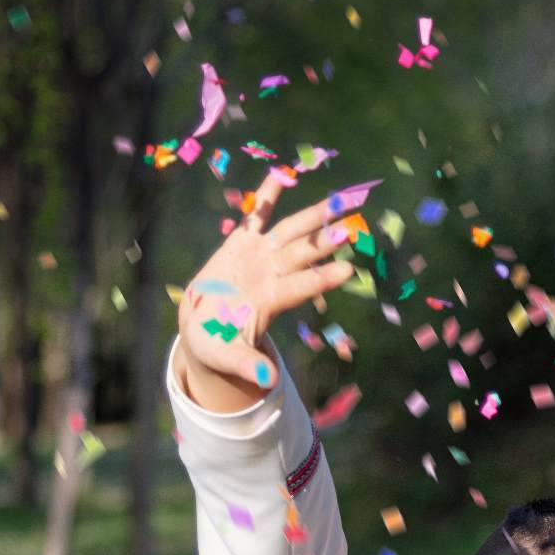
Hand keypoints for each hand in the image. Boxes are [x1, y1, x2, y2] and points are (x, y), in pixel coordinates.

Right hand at [176, 168, 355, 406]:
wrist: (202, 328)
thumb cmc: (216, 344)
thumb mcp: (226, 356)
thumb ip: (247, 365)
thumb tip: (268, 380)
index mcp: (270, 300)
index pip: (300, 287)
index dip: (320, 278)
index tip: (348, 270)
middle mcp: (272, 274)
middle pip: (303, 254)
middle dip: (325, 240)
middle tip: (353, 227)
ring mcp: (259, 256)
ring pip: (290, 231)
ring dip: (313, 216)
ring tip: (340, 200)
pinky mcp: (242, 243)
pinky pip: (256, 216)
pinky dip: (267, 196)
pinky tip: (282, 173)